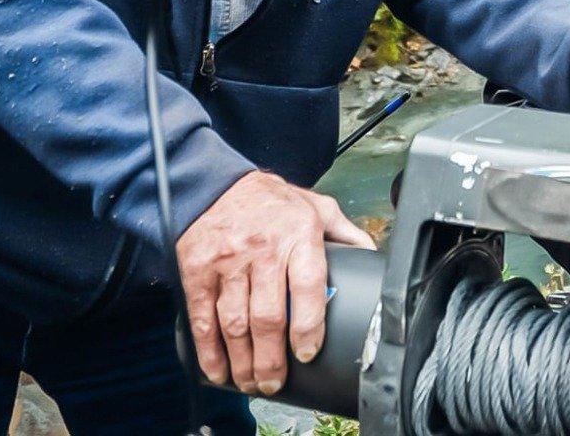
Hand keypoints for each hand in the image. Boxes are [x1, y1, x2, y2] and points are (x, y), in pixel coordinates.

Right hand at [177, 171, 374, 395]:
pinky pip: (203, 318)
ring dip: (243, 361)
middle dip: (271, 359)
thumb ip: (346, 233)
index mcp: (299, 235)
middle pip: (268, 316)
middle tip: (275, 383)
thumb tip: (372, 259)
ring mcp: (228, 262)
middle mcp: (263, 249)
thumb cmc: (271, 201)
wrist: (214, 185)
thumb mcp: (316, 207)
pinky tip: (219, 370)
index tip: (308, 353)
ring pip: (235, 323)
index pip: (308, 286)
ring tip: (252, 383)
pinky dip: (209, 350)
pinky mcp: (198, 271)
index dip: (309, 326)